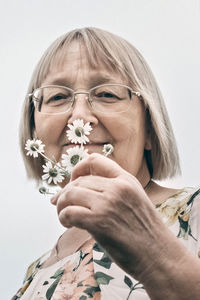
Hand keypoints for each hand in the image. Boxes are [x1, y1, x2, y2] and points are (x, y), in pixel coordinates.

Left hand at [51, 153, 167, 278]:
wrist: (159, 256)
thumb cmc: (145, 232)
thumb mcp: (134, 199)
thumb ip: (113, 190)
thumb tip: (80, 188)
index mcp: (126, 180)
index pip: (95, 160)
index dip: (78, 168)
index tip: (73, 182)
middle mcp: (118, 187)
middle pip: (78, 180)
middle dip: (65, 192)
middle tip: (60, 204)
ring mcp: (108, 203)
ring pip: (70, 193)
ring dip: (61, 205)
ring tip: (64, 215)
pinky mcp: (100, 222)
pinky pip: (69, 212)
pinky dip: (63, 217)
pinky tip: (67, 224)